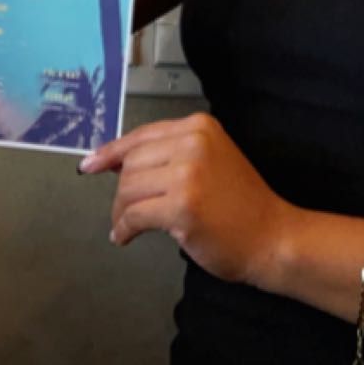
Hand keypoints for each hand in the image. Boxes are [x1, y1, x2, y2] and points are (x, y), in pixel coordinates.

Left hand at [81, 113, 291, 287]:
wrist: (273, 237)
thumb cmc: (242, 207)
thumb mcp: (210, 162)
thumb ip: (170, 155)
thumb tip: (116, 161)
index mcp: (199, 127)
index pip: (142, 136)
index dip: (111, 152)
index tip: (90, 163)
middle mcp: (193, 143)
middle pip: (131, 163)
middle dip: (121, 192)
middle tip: (122, 212)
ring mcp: (188, 174)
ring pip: (128, 189)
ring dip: (121, 212)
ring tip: (126, 226)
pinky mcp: (183, 206)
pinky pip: (134, 215)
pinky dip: (124, 228)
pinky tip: (126, 237)